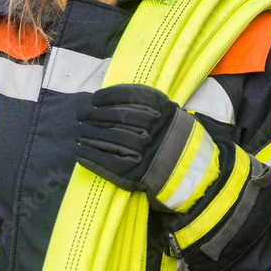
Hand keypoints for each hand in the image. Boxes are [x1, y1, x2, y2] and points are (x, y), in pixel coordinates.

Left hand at [76, 83, 213, 210]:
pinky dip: (90, 156)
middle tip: (81, 114)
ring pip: (107, 139)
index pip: (126, 97)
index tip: (95, 98)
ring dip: (87, 135)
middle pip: (113, 118)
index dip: (106, 97)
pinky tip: (80, 152)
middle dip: (91, 115)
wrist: (190, 169)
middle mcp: (150, 129)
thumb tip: (110, 97)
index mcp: (160, 111)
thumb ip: (145, 102)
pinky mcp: (135, 173)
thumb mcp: (169, 112)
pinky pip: (106, 162)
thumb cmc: (174, 137)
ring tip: (79, 132)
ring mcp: (142, 152)